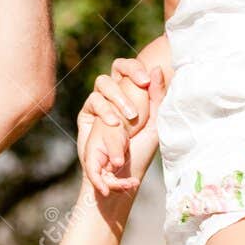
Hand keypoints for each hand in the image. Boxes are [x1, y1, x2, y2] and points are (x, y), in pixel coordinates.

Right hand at [76, 57, 166, 196]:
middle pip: (113, 72)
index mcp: (131, 92)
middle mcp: (113, 95)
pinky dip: (104, 112)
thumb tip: (157, 68)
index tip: (146, 81)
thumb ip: (158, 97)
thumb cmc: (140, 150)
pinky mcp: (87, 116)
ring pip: (101, 85)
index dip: (134, 68)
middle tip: (134, 112)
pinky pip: (92, 103)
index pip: (128, 68)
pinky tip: (113, 125)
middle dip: (124, 89)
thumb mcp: (155, 124)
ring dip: (114, 101)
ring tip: (122, 124)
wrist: (123, 176)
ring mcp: (99, 103)